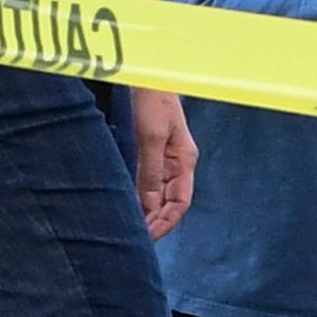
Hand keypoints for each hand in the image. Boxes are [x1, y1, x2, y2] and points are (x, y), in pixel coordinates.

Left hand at [129, 90, 195, 238]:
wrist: (148, 78)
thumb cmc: (154, 102)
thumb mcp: (151, 137)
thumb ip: (151, 171)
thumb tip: (149, 204)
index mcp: (185, 161)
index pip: (180, 202)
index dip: (166, 221)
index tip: (150, 236)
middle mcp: (178, 164)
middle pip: (171, 202)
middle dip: (157, 221)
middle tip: (137, 239)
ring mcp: (166, 158)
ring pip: (159, 194)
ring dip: (148, 211)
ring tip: (133, 229)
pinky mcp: (152, 151)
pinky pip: (149, 181)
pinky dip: (141, 196)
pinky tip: (130, 205)